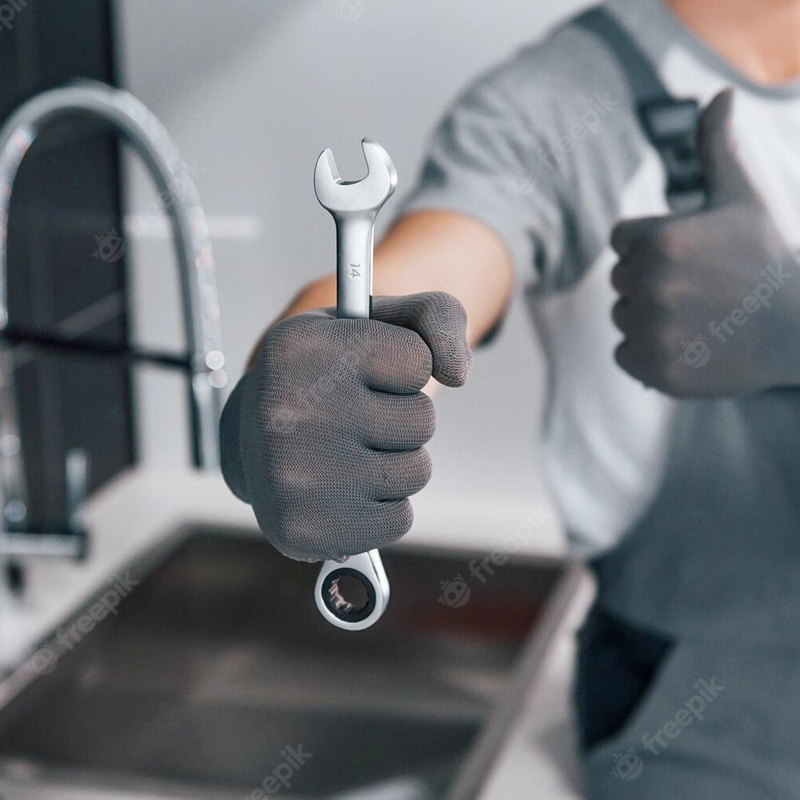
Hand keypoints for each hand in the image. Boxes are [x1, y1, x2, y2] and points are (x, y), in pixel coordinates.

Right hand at [219, 292, 471, 560]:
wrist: (250, 440)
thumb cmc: (324, 375)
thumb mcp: (373, 322)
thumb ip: (435, 316)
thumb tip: (458, 374)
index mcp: (303, 348)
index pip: (419, 360)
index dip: (403, 368)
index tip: (364, 369)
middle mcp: (291, 410)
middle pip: (421, 420)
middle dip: (401, 419)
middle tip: (352, 416)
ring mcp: (295, 475)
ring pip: (415, 472)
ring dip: (396, 464)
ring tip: (345, 452)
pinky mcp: (306, 529)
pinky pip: (399, 520)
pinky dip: (383, 508)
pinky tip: (343, 491)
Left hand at [610, 88, 799, 397]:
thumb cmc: (765, 256)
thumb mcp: (742, 197)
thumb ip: (717, 147)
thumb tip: (719, 93)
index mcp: (660, 240)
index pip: (622, 239)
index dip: (655, 245)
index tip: (695, 256)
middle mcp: (650, 285)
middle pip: (620, 280)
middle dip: (652, 280)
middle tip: (702, 289)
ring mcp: (652, 332)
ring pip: (622, 317)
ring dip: (650, 318)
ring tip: (700, 317)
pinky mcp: (655, 370)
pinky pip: (626, 355)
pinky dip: (649, 354)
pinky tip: (691, 345)